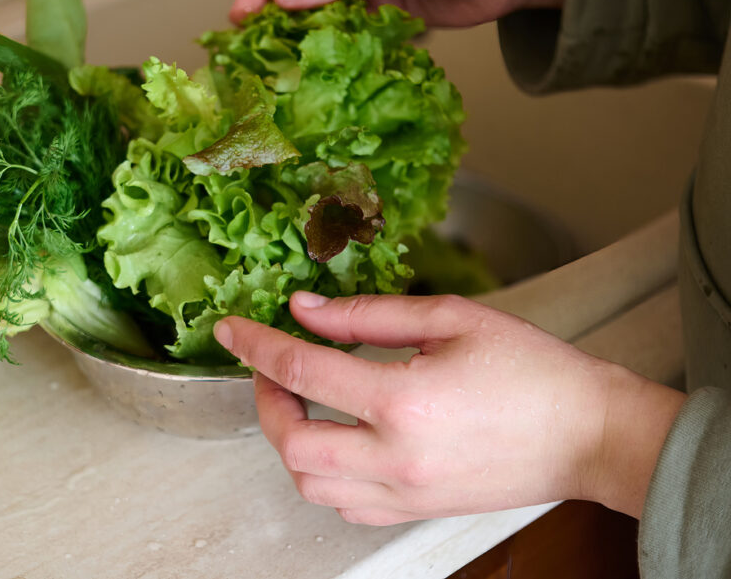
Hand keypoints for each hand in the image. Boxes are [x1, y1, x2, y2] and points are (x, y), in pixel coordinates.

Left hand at [213, 292, 684, 523]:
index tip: (231, 328)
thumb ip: (367, 315)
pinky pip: (345, 506)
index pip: (302, 371)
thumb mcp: (450, 318)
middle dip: (265, 401)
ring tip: (301, 402)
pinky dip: (323, 475)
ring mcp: (405, 493)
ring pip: (310, 485)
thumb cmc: (534, 371)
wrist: (590, 433)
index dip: (255, 345)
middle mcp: (397, 458)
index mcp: (404, 402)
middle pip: (291, 445)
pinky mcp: (416, 510)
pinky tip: (336, 440)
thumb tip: (306, 310)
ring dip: (289, 441)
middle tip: (273, 367)